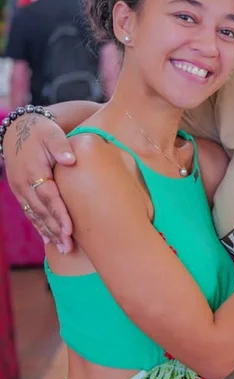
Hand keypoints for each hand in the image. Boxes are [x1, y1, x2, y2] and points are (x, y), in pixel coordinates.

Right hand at [2, 113, 76, 251]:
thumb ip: (61, 145)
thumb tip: (70, 159)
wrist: (19, 130)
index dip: (59, 214)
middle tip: (69, 247)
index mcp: (33, 171)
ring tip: (63, 249)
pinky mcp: (21, 192)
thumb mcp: (52, 134)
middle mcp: (24, 184)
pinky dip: (40, 227)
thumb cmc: (41, 132)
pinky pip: (31, 213)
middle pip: (42, 212)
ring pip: (35, 216)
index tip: (70, 229)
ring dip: (49, 233)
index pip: (48, 197)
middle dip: (55, 230)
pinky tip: (49, 240)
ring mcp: (20, 190)